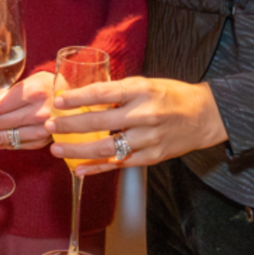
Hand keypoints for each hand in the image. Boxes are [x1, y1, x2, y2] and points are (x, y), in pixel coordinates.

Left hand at [0, 71, 54, 150]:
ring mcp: (40, 132)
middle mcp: (38, 115)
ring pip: (2, 138)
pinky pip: (12, 145)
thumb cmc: (52, 85)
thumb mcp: (31, 80)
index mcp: (35, 93)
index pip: (1, 104)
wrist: (77, 102)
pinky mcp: (40, 144)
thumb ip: (7, 93)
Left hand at [44, 76, 227, 175]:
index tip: (58, 101)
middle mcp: (144, 115)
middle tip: (49, 126)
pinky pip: (120, 164)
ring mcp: (148, 139)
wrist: (204, 115)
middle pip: (100, 122)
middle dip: (70, 126)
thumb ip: (118, 92)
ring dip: (78, 150)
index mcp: (140, 91)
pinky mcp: (152, 157)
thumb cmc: (170, 95)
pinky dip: (98, 168)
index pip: (103, 93)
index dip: (79, 98)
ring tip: (57, 149)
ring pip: (107, 148)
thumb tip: (83, 96)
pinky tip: (79, 170)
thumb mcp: (144, 84)